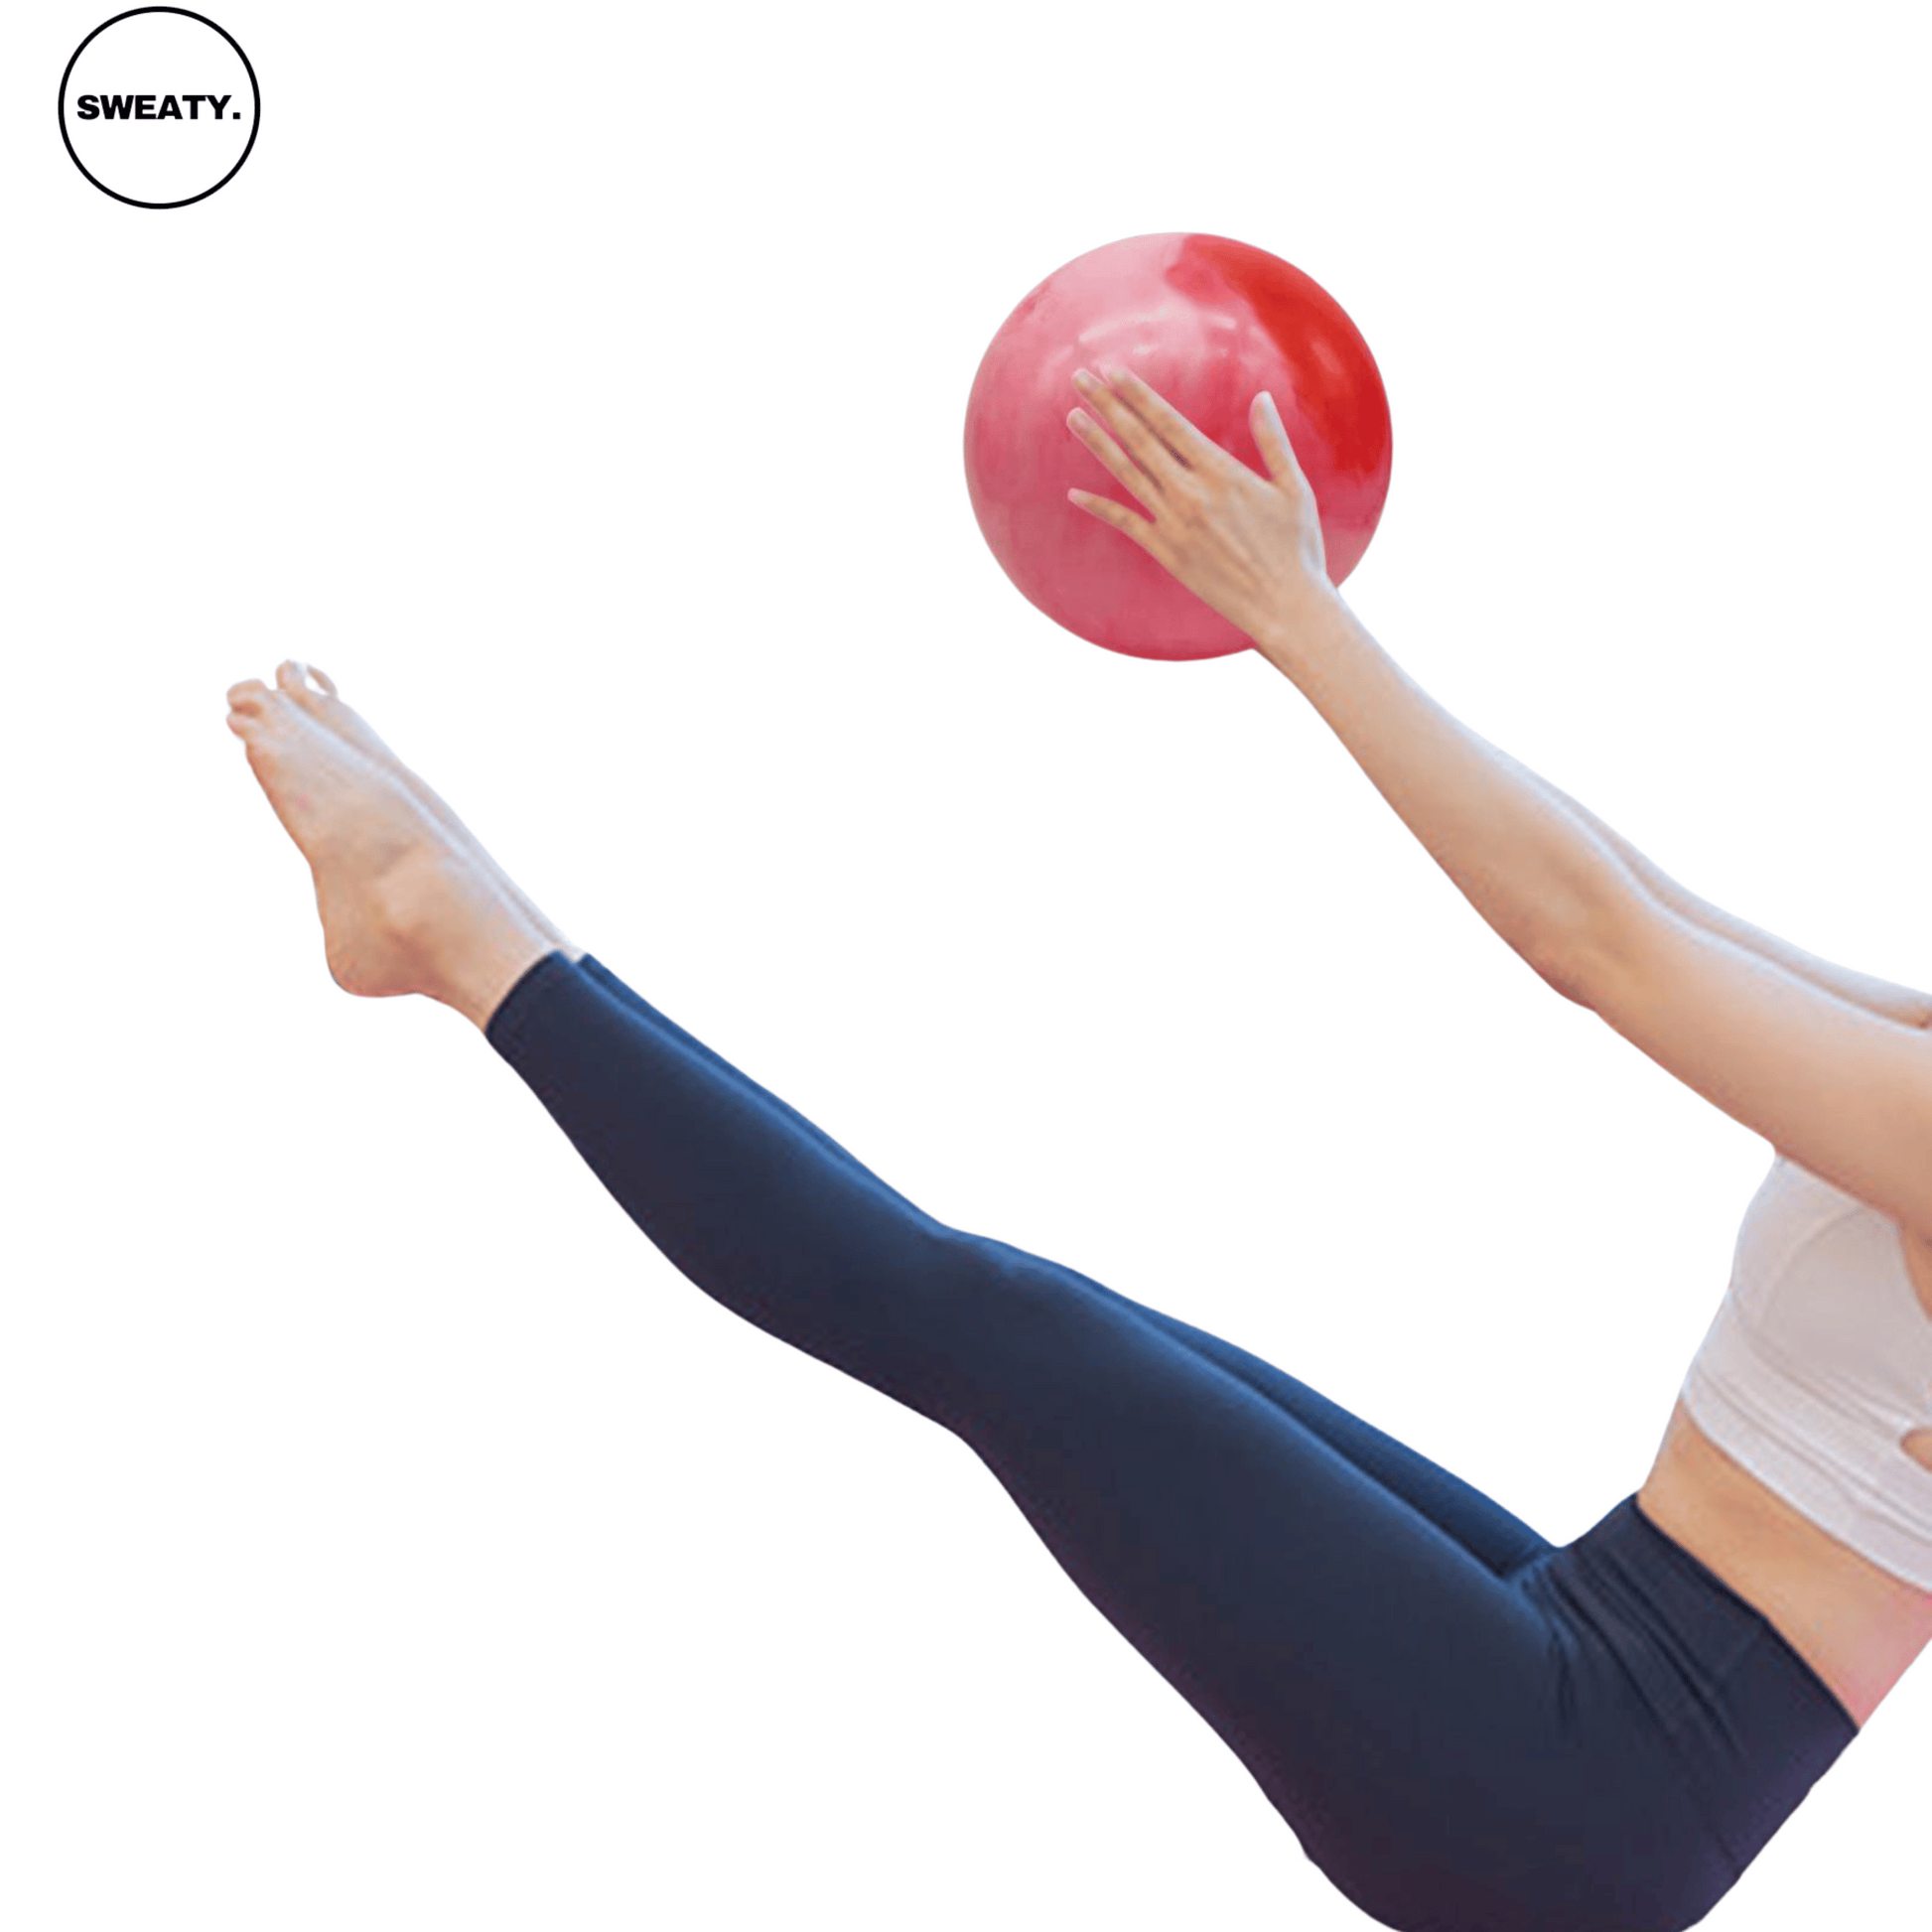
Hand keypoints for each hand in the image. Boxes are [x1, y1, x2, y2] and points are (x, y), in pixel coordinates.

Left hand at [1066, 365, 1333, 648]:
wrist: (1285, 606)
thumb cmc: (1297, 548)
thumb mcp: (1294, 488)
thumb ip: (1273, 441)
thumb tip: (1262, 397)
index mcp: (1222, 471)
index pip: (1168, 422)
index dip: (1137, 394)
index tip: (1112, 371)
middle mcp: (1192, 493)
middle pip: (1140, 440)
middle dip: (1108, 405)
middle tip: (1080, 378)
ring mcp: (1175, 524)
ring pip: (1127, 474)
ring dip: (1097, 443)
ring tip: (1072, 417)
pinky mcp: (1166, 553)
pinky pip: (1125, 524)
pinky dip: (1099, 508)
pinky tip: (1073, 495)